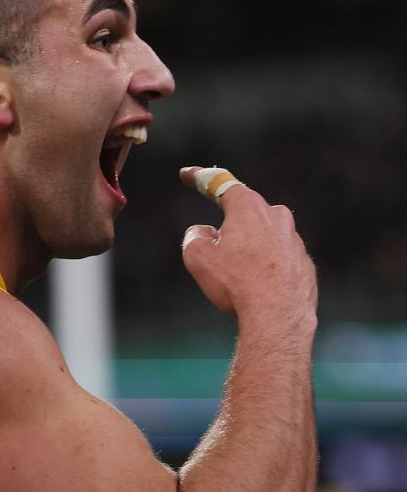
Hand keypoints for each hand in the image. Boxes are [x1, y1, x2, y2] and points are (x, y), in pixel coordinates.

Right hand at [179, 166, 316, 318]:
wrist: (278, 317)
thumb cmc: (237, 283)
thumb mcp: (198, 257)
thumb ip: (195, 236)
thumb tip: (204, 232)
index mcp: (248, 208)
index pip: (220, 183)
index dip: (199, 178)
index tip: (187, 175)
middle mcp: (276, 217)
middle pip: (245, 213)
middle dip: (229, 226)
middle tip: (215, 249)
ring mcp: (294, 240)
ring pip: (264, 239)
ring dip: (249, 252)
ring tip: (238, 280)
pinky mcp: (304, 264)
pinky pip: (278, 261)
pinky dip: (266, 269)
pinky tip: (257, 290)